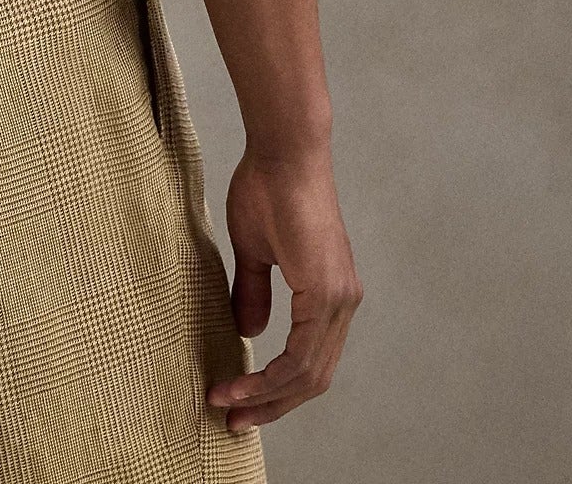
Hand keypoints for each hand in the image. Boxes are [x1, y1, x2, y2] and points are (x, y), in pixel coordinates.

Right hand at [208, 143, 362, 433]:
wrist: (284, 151)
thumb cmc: (268, 186)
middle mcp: (343, 301)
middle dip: (272, 405)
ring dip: (267, 397)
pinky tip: (242, 381)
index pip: (309, 361)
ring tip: (228, 405)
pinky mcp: (327, 291)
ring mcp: (340, 298)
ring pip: (309, 373)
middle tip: (234, 420)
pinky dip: (271, 376)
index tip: (236, 400)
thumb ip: (255, 290)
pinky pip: (302, 354)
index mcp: (330, 292)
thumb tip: (250, 332)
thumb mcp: (255, 249)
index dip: (275, 388)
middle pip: (313, 378)